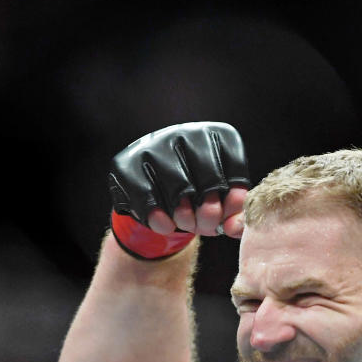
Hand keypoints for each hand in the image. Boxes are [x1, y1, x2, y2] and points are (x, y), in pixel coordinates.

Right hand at [107, 122, 249, 258]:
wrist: (152, 186)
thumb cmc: (197, 192)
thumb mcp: (221, 199)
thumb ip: (235, 212)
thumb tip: (234, 228)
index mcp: (215, 135)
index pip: (235, 167)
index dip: (234, 201)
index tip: (227, 215)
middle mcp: (185, 133)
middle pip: (209, 180)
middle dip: (211, 212)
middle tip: (207, 226)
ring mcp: (154, 146)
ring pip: (179, 190)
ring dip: (187, 218)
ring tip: (188, 224)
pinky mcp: (126, 165)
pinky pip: (149, 200)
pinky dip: (161, 221)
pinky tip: (167, 225)